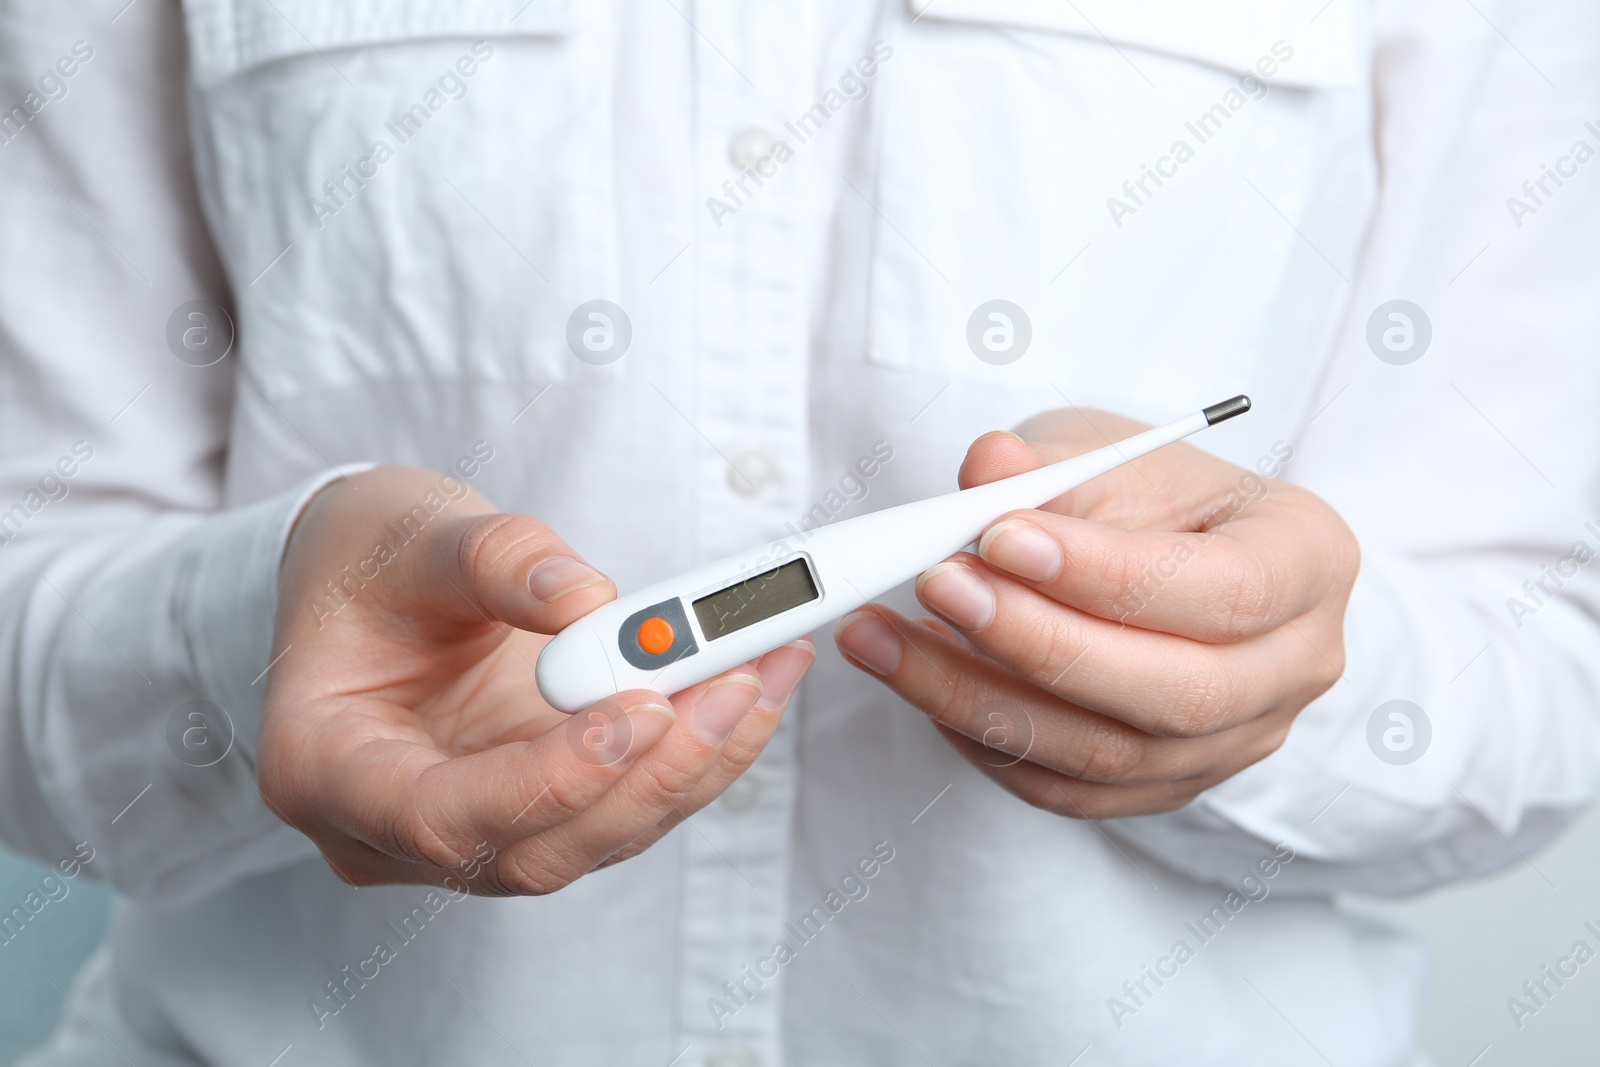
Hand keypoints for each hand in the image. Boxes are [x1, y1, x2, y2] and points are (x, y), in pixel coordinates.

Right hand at [259, 465, 812, 892]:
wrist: (372, 579)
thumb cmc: (367, 558)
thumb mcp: (411, 533)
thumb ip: (496, 561)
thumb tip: (590, 602)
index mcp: (325, 768)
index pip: (437, 817)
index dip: (546, 782)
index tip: (636, 712)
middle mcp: (396, 828)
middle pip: (537, 848)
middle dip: (649, 774)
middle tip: (731, 684)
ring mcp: (477, 828)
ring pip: (600, 836)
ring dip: (695, 762)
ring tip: (763, 668)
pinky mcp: (543, 808)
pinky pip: (627, 803)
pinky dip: (696, 749)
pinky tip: (752, 682)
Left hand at [834, 408, 1357, 818]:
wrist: (1164, 548)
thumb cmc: (1151, 491)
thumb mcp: (1109, 450)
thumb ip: (1050, 466)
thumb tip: (986, 469)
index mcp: (1307, 562)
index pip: (1225, 590)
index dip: (1108, 574)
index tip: (998, 536)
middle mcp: (1294, 668)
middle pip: (1175, 693)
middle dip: (1038, 643)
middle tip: (935, 583)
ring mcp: (1234, 743)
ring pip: (1106, 755)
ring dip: (975, 695)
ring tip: (883, 635)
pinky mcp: (1164, 786)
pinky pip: (1067, 788)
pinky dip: (982, 739)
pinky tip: (919, 679)